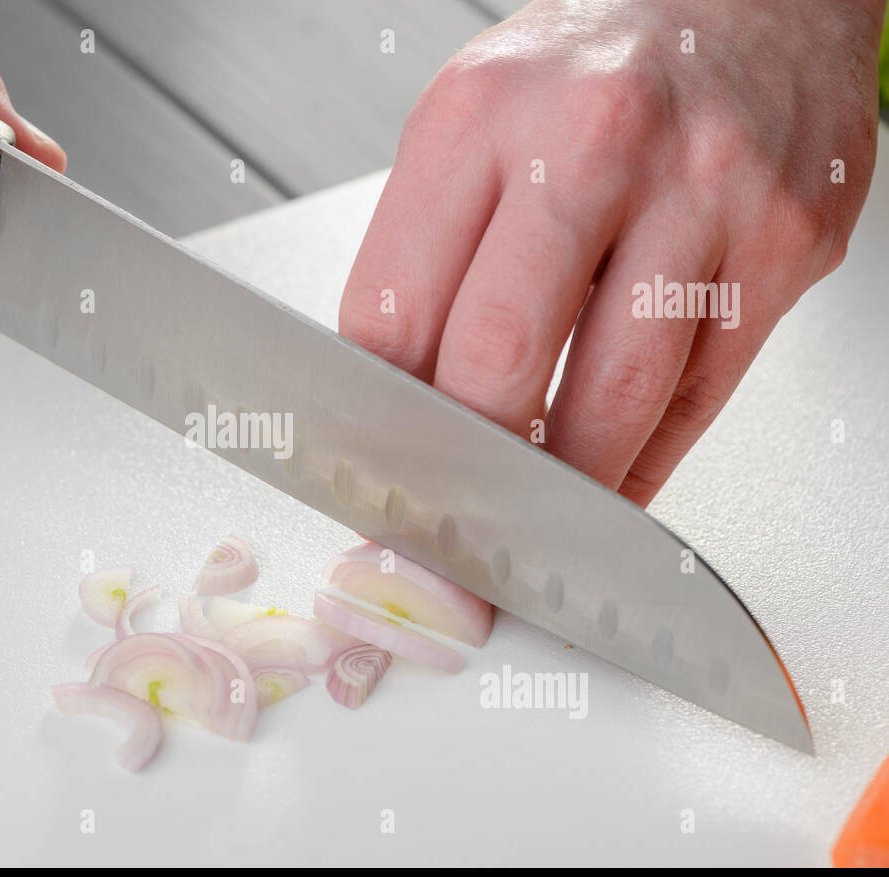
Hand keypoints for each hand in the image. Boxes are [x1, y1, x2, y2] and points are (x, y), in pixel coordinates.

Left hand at [340, 0, 880, 504]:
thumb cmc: (593, 68)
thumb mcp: (473, 120)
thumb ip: (429, 249)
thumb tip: (396, 395)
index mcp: (478, 118)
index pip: (395, 311)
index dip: (377, 415)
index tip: (379, 467)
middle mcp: (590, 146)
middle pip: (496, 361)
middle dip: (464, 466)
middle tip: (448, 515)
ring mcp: (703, 193)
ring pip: (613, 399)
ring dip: (560, 490)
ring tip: (526, 523)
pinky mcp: (784, 243)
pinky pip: (700, 397)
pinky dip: (642, 465)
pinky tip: (606, 488)